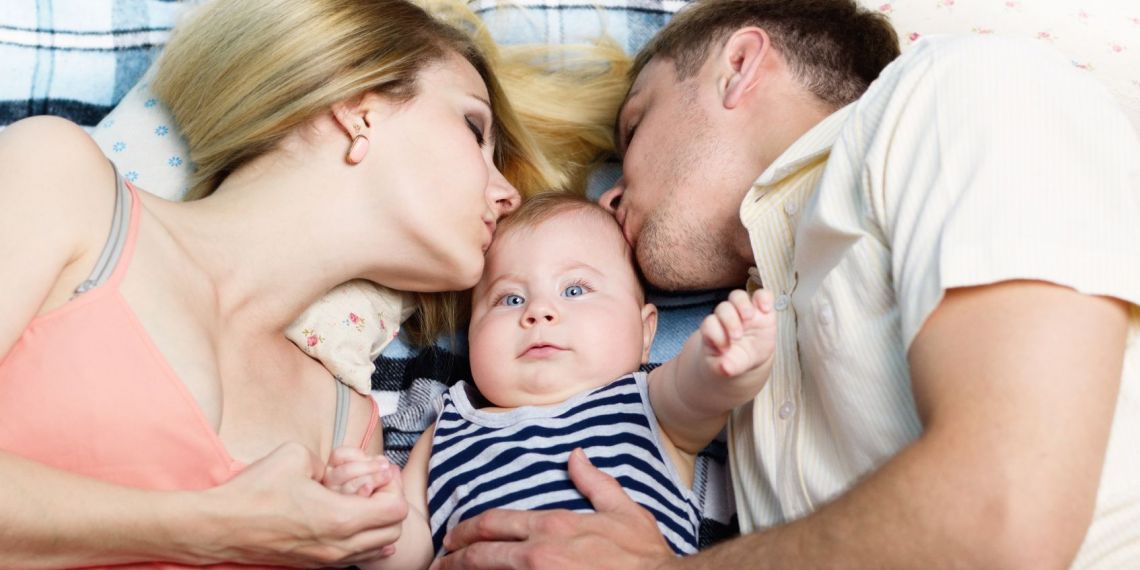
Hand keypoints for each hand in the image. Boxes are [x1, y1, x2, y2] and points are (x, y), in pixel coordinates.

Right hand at [194, 442, 407, 566]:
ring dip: (379, 526)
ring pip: (378, 549)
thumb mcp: (297, 456)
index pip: (396, 510)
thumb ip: (329, 460)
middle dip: (390, 505)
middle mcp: (340, 545)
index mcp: (341, 517)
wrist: (220, 525)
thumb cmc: (256, 491)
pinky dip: (364, 542)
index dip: (391, 486)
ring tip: (363, 503)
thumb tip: (340, 469)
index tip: (378, 473)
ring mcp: (327, 559)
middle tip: (374, 487)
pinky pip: (355, 559)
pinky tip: (351, 523)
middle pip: (393, 532)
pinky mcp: (314, 565)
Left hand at [432, 449, 674, 569]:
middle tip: (439, 562)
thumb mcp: (623, 511)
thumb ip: (595, 482)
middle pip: (481, 554)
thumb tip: (576, 456)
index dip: (467, 530)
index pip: (495, 523)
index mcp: (553, 527)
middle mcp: (539, 554)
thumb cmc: (643, 557)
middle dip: (454, 558)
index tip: (453, 536)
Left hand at [699, 289, 775, 377]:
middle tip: (737, 337)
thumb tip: (724, 368)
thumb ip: (725, 367)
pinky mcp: (762, 310)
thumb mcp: (728, 367)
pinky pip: (762, 295)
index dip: (715, 333)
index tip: (723, 348)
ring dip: (742, 305)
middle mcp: (726, 317)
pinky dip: (763, 298)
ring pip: (738, 297)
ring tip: (748, 318)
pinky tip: (766, 309)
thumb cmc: (733, 360)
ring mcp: (744, 311)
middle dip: (729, 321)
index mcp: (714, 330)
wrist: (748, 357)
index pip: (709, 324)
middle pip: (723, 308)